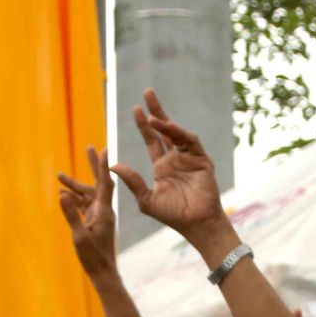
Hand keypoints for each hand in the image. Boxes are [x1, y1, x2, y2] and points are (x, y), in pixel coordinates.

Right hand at [56, 146, 119, 280]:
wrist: (103, 273)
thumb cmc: (93, 257)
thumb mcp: (79, 236)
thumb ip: (71, 215)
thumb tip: (63, 195)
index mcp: (103, 211)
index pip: (104, 183)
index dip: (103, 166)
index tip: (103, 149)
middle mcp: (103, 210)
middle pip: (99, 183)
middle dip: (93, 165)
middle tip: (89, 147)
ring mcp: (99, 217)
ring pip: (87, 195)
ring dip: (75, 185)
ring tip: (59, 176)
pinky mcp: (94, 223)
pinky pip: (84, 206)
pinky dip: (75, 199)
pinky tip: (64, 194)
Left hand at [112, 89, 227, 245]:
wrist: (195, 224)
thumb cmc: (173, 215)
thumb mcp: (146, 199)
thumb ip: (132, 181)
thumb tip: (114, 165)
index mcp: (162, 167)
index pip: (151, 140)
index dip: (144, 125)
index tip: (136, 109)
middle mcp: (175, 159)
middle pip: (164, 129)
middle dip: (156, 110)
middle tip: (147, 93)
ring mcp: (189, 158)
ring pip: (176, 133)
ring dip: (165, 123)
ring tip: (152, 117)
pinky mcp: (202, 160)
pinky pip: (190, 142)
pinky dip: (180, 133)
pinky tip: (169, 127)